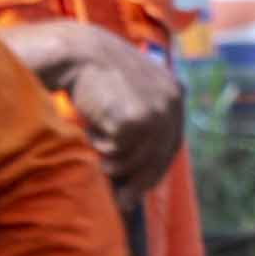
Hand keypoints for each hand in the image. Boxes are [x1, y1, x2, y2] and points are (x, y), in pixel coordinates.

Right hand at [5, 18, 189, 193]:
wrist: (79, 52)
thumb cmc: (95, 75)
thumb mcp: (130, 91)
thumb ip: (142, 116)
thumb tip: (139, 165)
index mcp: (175, 92)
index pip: (171, 143)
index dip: (155, 169)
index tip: (140, 188)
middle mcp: (173, 102)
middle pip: (158, 158)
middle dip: (139, 182)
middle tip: (124, 203)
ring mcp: (157, 111)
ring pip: (135, 159)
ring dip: (110, 156)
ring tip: (93, 133)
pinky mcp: (137, 120)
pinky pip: (116, 152)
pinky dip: (99, 144)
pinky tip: (91, 124)